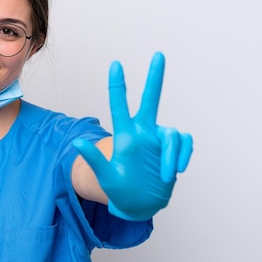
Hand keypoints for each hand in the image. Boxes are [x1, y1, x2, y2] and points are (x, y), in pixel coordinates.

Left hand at [73, 52, 192, 220]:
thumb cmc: (120, 191)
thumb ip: (95, 160)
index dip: (117, 85)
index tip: (115, 64)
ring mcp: (160, 140)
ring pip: (173, 134)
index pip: (119, 106)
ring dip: (172, 155)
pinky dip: (182, 156)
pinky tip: (176, 171)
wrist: (141, 206)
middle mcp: (143, 133)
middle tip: (158, 55)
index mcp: (125, 136)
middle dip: (155, 78)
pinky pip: (184, 143)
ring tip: (167, 176)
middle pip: (151, 99)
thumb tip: (77, 143)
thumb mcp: (106, 177)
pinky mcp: (174, 150)